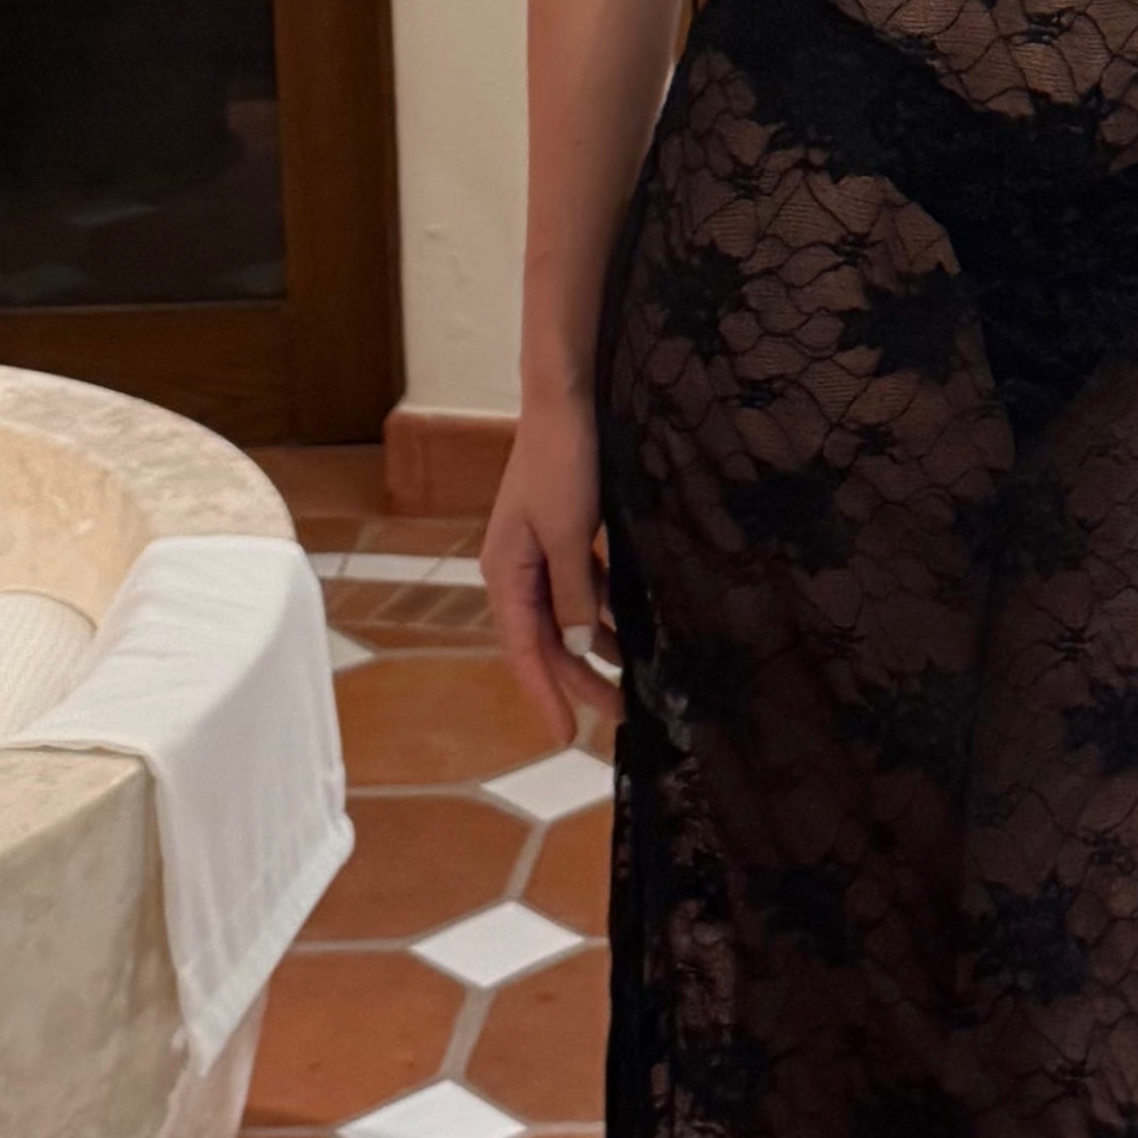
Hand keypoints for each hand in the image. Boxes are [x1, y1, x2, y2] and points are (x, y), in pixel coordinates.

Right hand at [482, 388, 612, 739]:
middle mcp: (516, 569)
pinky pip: (582, 591)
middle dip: (579, 681)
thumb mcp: (568, 532)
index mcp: (505, 571)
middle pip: (546, 641)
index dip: (545, 694)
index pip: (525, 650)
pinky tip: (631, 632)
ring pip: (566, 619)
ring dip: (596, 652)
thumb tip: (580, 648)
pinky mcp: (565, 537)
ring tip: (632, 685)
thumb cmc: (562, 462)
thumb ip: (574, 592)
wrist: (567, 401)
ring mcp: (540, 553)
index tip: (563, 736)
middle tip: (618, 716)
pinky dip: (604, 615)